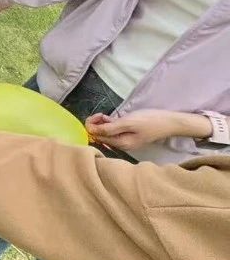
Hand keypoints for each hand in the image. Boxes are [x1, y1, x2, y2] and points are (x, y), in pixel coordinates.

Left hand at [86, 109, 212, 151]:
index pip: (98, 138)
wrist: (171, 122)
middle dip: (96, 124)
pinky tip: (111, 118)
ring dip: (102, 123)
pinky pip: (114, 130)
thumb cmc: (150, 121)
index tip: (98, 115)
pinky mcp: (129, 134)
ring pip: (106, 132)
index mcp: (121, 144)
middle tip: (102, 114)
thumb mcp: (128, 123)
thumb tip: (90, 131)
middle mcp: (122, 145)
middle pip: (100, 136)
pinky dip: (109, 123)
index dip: (92, 126)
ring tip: (106, 115)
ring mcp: (125, 140)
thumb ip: (109, 128)